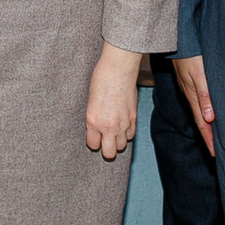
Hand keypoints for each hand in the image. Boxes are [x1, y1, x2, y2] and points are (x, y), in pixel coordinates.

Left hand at [85, 44, 141, 160]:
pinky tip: (122, 125)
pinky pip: (131, 135)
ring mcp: (122, 124)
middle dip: (107, 149)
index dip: (94, 142)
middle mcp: (108, 126)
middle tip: (105, 141)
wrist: (118, 71)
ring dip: (118, 141)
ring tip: (114, 132)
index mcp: (93, 121)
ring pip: (122, 146)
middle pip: (109, 153)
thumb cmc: (101, 81)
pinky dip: (127, 133)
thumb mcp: (90, 102)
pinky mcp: (133, 119)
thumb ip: (94, 118)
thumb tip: (97, 129)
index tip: (94, 138)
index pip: (93, 145)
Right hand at [171, 55, 215, 156]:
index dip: (208, 139)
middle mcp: (190, 95)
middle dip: (208, 136)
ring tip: (213, 136)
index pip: (202, 123)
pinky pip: (197, 101)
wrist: (175, 38)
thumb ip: (204, 95)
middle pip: (201, 121)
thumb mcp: (199, 74)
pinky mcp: (189, 82)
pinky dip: (203, 111)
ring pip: (199, 112)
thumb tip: (209, 118)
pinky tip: (206, 111)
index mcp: (193, 97)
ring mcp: (189, 88)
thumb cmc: (188, 55)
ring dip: (206, 125)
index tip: (214, 154)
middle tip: (215, 152)